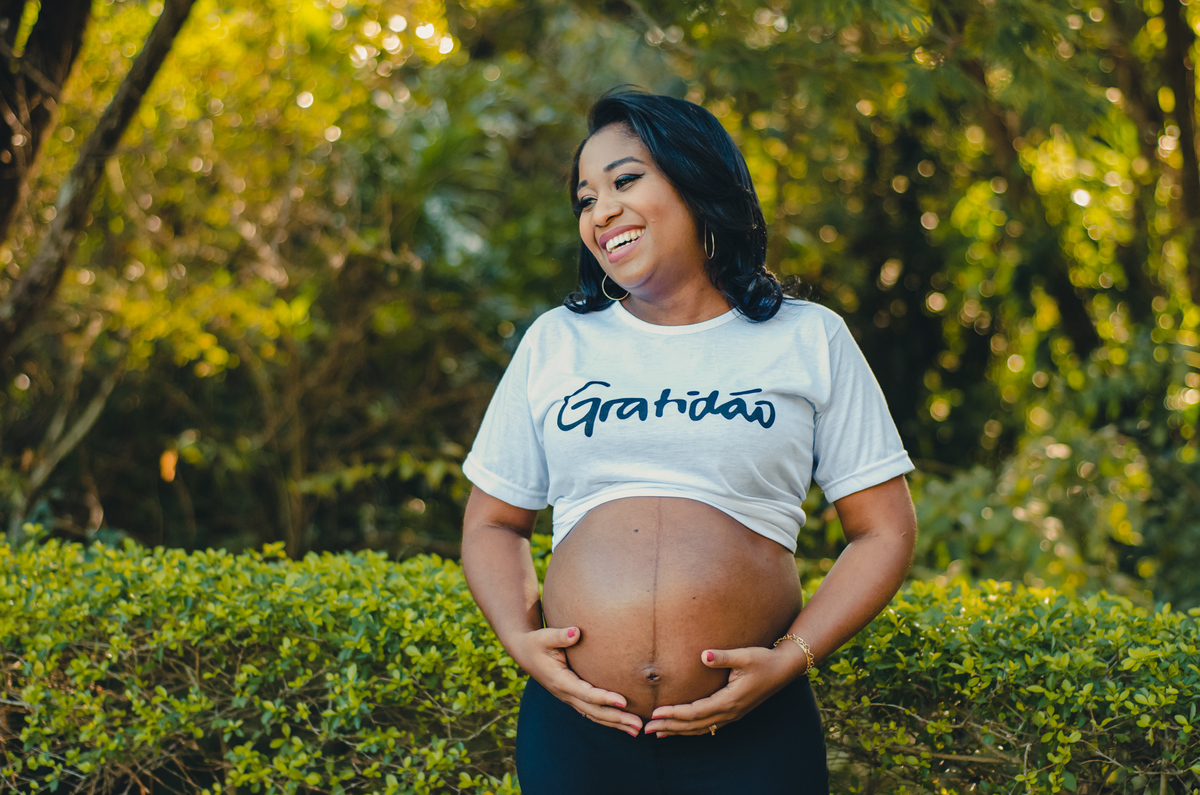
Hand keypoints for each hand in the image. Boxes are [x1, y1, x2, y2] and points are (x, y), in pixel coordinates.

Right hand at [510, 625, 642, 736]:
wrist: (525, 652)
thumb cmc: (537, 642)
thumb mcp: (545, 636)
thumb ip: (560, 635)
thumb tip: (576, 632)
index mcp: (560, 681)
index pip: (586, 693)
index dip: (605, 698)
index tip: (624, 701)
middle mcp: (565, 694)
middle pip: (594, 711)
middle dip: (616, 718)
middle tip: (638, 724)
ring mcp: (569, 698)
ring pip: (594, 715)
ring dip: (615, 723)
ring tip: (636, 730)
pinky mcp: (573, 697)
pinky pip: (592, 712)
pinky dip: (608, 719)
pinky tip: (623, 724)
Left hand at [643, 645, 801, 736]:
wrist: (783, 669)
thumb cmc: (763, 660)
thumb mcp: (744, 655)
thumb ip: (722, 656)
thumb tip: (703, 655)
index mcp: (729, 700)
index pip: (696, 711)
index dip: (674, 713)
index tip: (656, 712)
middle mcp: (729, 712)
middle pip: (694, 725)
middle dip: (670, 727)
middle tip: (647, 728)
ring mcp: (732, 715)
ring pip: (700, 729)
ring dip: (678, 731)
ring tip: (658, 733)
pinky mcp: (732, 712)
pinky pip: (708, 726)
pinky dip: (691, 730)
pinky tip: (681, 730)